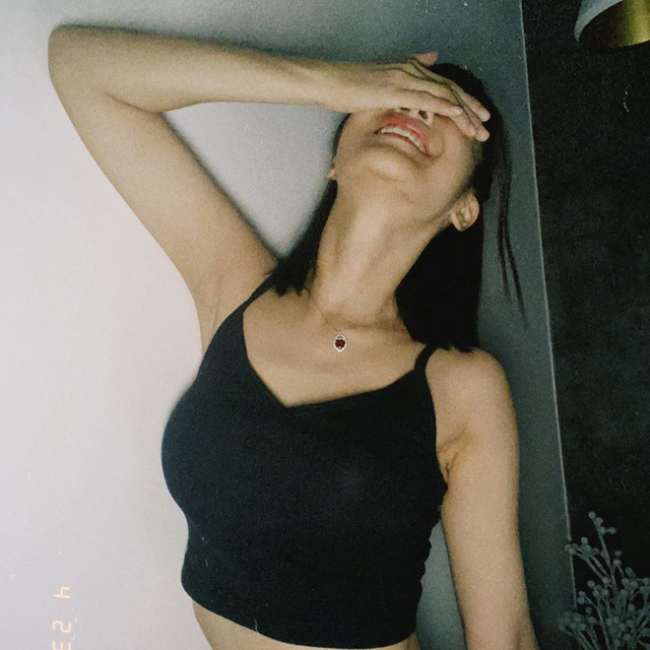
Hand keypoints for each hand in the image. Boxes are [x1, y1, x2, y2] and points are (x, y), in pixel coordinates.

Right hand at [318, 52, 489, 140]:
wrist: (329, 81)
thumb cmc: (349, 85)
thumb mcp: (381, 78)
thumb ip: (406, 72)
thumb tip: (430, 58)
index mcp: (410, 69)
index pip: (444, 86)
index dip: (464, 100)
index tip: (478, 116)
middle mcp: (412, 70)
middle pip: (450, 90)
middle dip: (471, 108)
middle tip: (486, 126)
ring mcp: (405, 78)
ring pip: (444, 95)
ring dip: (464, 112)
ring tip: (478, 128)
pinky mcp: (396, 89)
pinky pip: (426, 99)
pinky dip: (445, 107)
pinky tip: (458, 116)